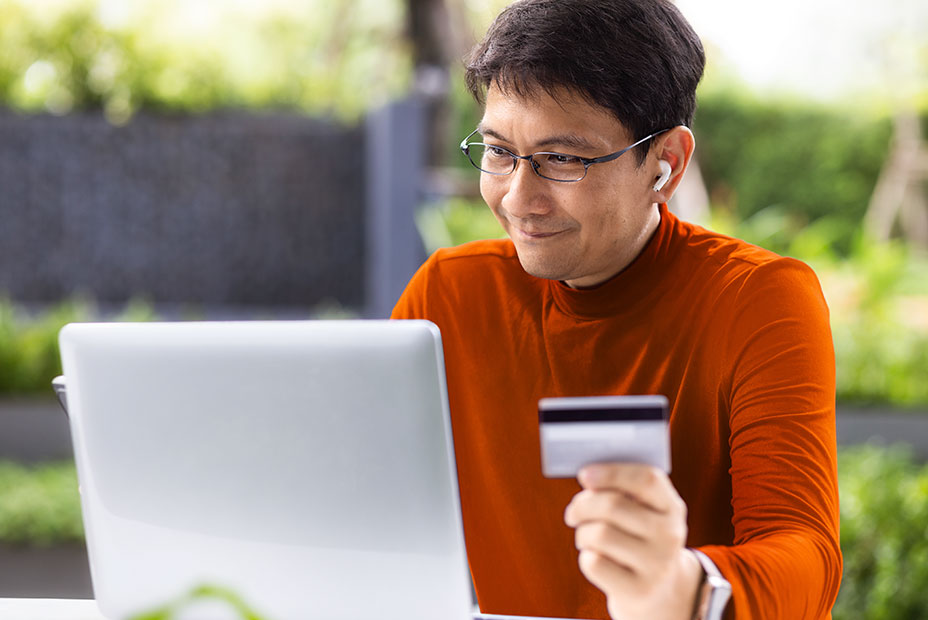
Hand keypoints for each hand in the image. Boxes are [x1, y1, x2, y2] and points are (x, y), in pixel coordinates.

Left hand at [563, 463, 702, 619]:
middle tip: (573, 513)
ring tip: (586, 537)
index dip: (612, 472)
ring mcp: (658, 564)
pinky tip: (595, 558)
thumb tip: (588, 476)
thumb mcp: (640, 513)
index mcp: (671, 507)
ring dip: (582, 533)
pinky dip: (586, 556)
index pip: (647, 479)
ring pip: (599, 534)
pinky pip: (594, 563)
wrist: (656, 591)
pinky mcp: (639, 590)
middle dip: (582, 506)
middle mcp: (670, 535)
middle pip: (613, 505)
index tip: (584, 474)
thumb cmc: (636, 539)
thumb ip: (619, 490)